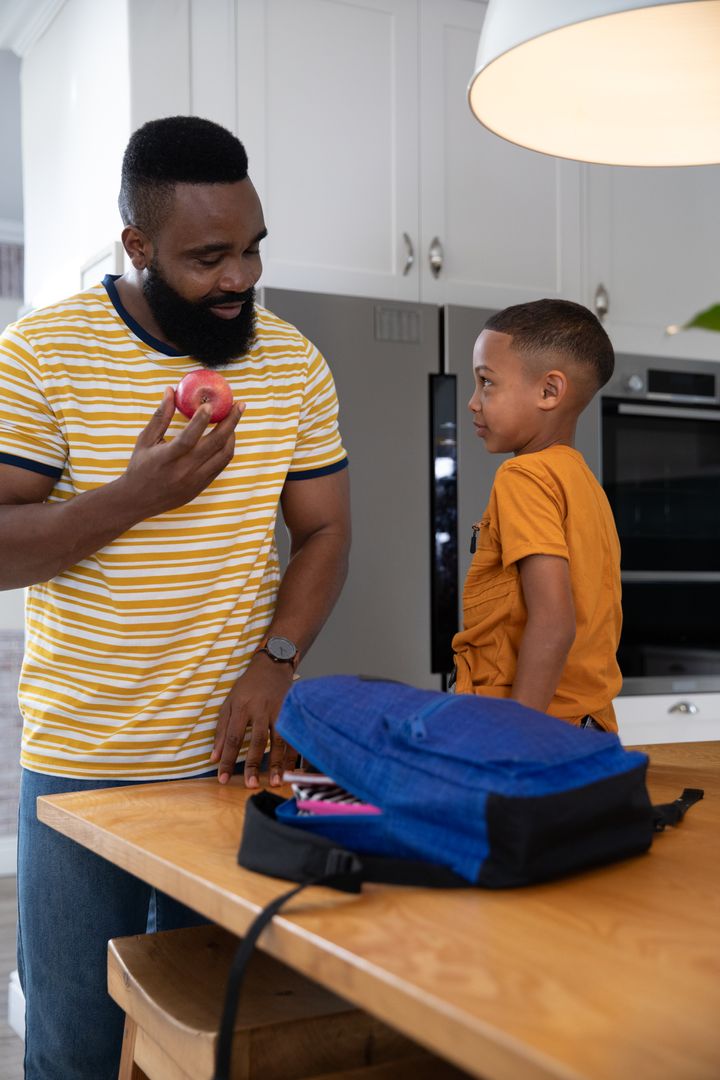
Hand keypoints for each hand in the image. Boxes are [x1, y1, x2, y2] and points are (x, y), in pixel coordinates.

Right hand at [121, 387, 243, 515]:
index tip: (211, 404)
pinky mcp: (202, 486)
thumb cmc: (140, 466)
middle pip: (215, 444)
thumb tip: (171, 391)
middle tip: (239, 405)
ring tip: (234, 418)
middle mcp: (184, 470)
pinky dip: (227, 448)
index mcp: (166, 458)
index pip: (188, 438)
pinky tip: (227, 436)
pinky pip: (221, 464)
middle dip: (230, 422)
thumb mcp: (145, 440)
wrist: (139, 500)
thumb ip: (160, 416)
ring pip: (224, 455)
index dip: (200, 421)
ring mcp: (196, 480)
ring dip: (232, 435)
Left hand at [211, 653, 297, 787]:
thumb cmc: (247, 687)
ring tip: (275, 782)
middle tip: (250, 785)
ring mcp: (279, 710)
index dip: (226, 759)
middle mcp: (261, 709)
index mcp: (242, 706)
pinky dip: (292, 754)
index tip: (221, 778)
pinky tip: (290, 770)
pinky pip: (293, 736)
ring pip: (279, 740)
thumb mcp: (228, 703)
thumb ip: (221, 730)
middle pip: (257, 741)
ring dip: (277, 763)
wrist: (272, 666)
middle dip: (253, 764)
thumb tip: (212, 757)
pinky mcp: (292, 712)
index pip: (232, 737)